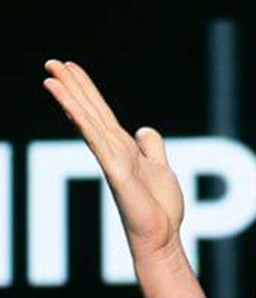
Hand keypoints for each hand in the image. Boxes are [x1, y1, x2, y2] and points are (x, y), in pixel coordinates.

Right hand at [42, 59, 184, 264]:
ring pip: (88, 121)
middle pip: (90, 110)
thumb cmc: (160, 208)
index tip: (71, 68)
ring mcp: (112, 159)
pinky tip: (70, 104)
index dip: (87, 90)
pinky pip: (96, 140)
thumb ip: (152, 147)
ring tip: (50, 75)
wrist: (162, 236)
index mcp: (123, 148)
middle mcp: (113, 150)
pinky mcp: (115, 170)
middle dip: (72, 86)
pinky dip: (82, 120)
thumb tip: (143, 128)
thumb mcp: (161, 168)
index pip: (101, 113)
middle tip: (51, 62)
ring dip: (70, 97)